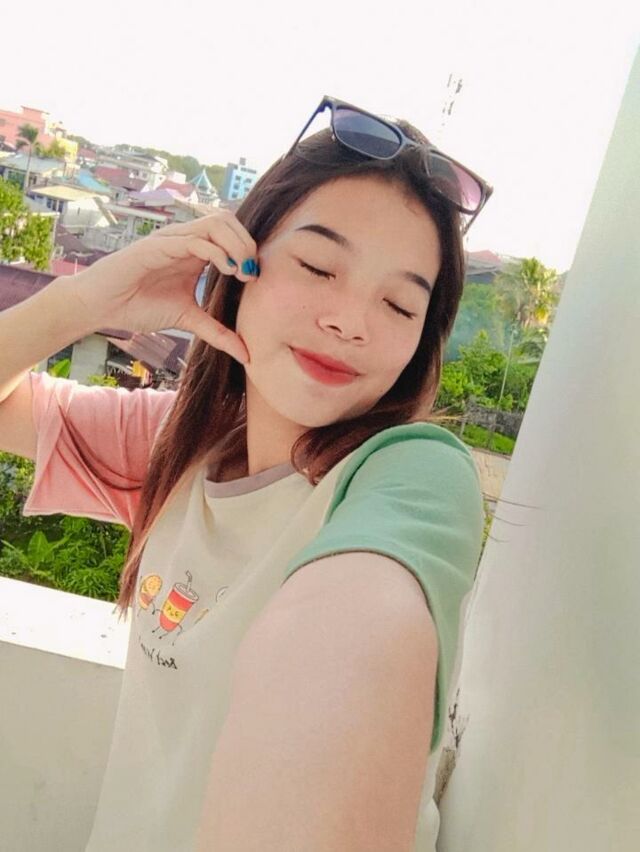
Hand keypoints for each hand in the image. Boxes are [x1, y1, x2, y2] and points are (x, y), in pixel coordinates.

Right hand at [68, 210, 257, 363]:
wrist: (101, 306)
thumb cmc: (138, 306)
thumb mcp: (188, 321)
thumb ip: (217, 333)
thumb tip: (247, 354)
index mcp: (195, 252)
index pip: (231, 234)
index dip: (248, 251)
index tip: (255, 279)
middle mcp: (185, 240)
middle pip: (227, 221)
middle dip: (247, 243)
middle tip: (251, 273)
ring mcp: (171, 239)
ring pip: (214, 223)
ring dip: (235, 244)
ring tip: (241, 271)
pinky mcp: (157, 246)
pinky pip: (193, 239)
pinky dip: (215, 251)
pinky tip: (226, 270)